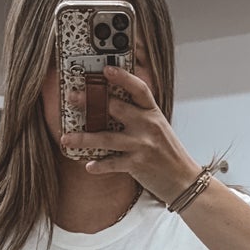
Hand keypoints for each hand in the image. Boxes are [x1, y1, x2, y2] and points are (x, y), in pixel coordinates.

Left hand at [58, 66, 200, 204]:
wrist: (183, 179)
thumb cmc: (168, 153)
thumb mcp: (159, 128)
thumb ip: (140, 116)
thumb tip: (112, 106)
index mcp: (153, 113)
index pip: (138, 88)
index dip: (122, 77)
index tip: (106, 69)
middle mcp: (148, 126)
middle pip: (116, 108)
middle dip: (91, 102)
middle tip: (72, 98)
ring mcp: (142, 145)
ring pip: (107, 138)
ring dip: (84, 138)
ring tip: (66, 138)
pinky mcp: (138, 164)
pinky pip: (113, 163)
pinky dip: (99, 166)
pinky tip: (88, 165)